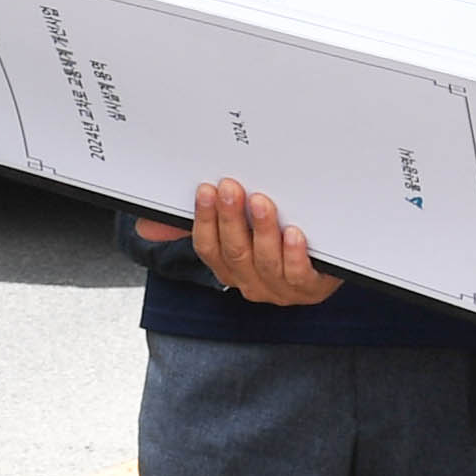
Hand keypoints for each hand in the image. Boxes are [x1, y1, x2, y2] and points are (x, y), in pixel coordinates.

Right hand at [143, 179, 338, 308]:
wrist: (330, 254)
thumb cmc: (276, 237)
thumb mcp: (237, 225)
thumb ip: (199, 221)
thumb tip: (146, 226)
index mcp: (228, 267)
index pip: (207, 247)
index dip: (205, 219)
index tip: (206, 189)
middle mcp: (250, 282)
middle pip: (235, 253)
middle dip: (230, 219)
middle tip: (231, 187)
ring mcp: (280, 288)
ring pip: (265, 262)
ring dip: (261, 231)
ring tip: (261, 202)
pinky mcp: (311, 288)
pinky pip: (299, 275)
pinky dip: (294, 254)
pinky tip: (293, 233)